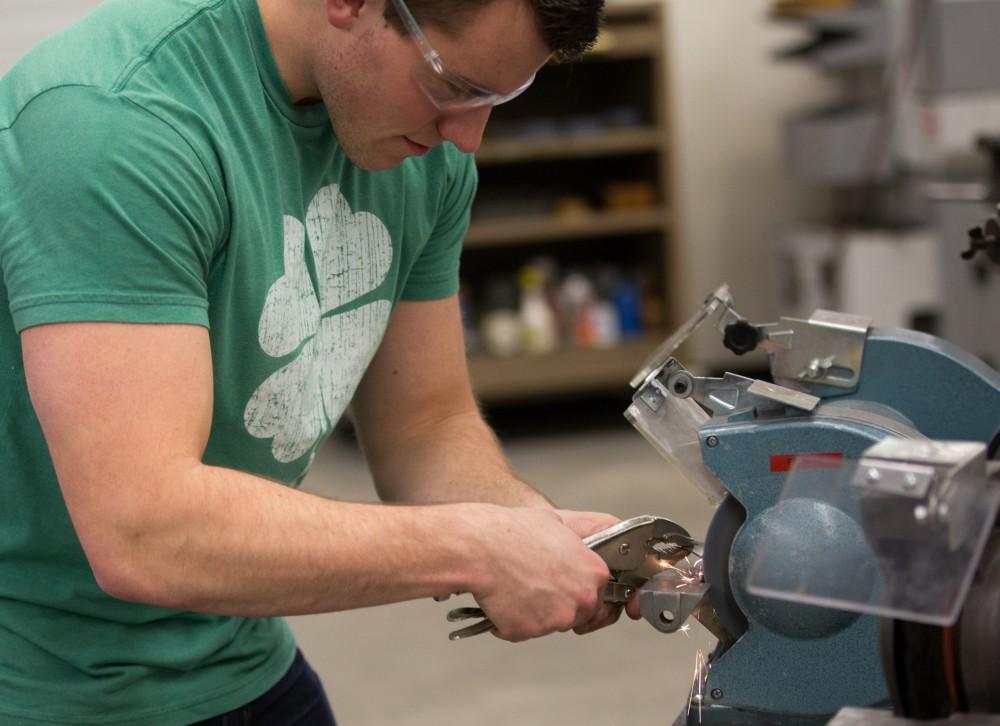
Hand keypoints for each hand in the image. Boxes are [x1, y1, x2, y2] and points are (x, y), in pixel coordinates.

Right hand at [463, 505, 611, 642]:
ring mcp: (558, 618)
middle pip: (577, 613)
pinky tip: (501, 599)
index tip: (560, 585)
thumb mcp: (554, 523)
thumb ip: (571, 543)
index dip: (575, 588)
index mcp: (594, 572)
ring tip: (513, 587)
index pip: (597, 593)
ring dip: (533, 613)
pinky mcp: (532, 631)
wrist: (482, 548)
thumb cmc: (513, 533)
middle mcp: (582, 598)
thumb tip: (567, 542)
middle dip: (557, 605)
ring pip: (548, 624)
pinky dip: (510, 621)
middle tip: (533, 586)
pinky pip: (522, 631)